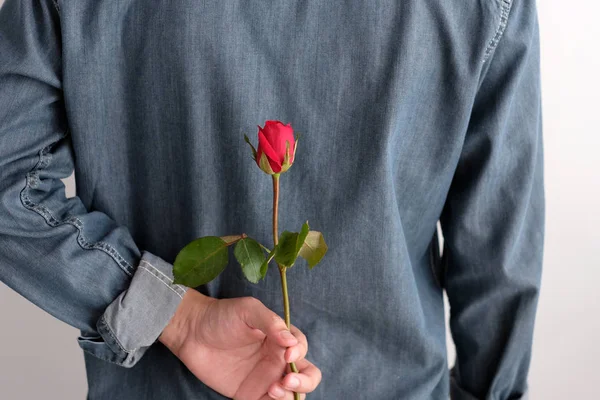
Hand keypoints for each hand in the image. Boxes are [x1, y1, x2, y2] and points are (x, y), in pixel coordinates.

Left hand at [158, 288, 321, 398]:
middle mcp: (276, 359)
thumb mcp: (248, 310)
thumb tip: (291, 342)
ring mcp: (263, 378)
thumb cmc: (221, 315)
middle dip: (305, 381)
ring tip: (273, 389)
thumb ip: (271, 323)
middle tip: (287, 380)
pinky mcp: (249, 394)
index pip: (302, 348)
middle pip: (307, 375)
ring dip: (291, 395)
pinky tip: (266, 397)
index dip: (300, 353)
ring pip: (292, 394)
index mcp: (279, 338)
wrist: (191, 332)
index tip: (287, 354)